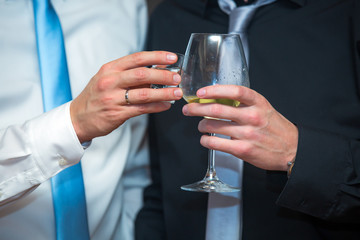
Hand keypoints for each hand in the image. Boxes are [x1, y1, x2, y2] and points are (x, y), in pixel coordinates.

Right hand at [70, 51, 182, 142]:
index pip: (137, 58)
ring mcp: (112, 98)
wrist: (77, 118)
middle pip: (142, 74)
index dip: (157, 56)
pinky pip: (141, 109)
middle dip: (164, 75)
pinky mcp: (116, 114)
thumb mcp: (109, 78)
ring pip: (144, 93)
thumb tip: (159, 66)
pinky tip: (166, 105)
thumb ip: (132, 72)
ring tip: (177, 93)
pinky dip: (156, 107)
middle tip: (178, 78)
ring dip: (164, 93)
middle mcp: (110, 81)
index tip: (172, 57)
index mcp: (110, 69)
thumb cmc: (97, 96)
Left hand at [182, 85, 297, 170]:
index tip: (201, 92)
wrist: (292, 150)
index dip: (214, 90)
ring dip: (201, 125)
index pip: (234, 91)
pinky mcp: (243, 150)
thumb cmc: (275, 127)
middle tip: (188, 108)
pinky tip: (205, 139)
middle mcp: (252, 116)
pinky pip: (216, 144)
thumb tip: (218, 99)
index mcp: (258, 103)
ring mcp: (247, 134)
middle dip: (197, 108)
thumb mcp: (264, 108)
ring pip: (213, 126)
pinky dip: (206, 141)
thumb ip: (244, 103)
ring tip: (200, 125)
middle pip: (217, 109)